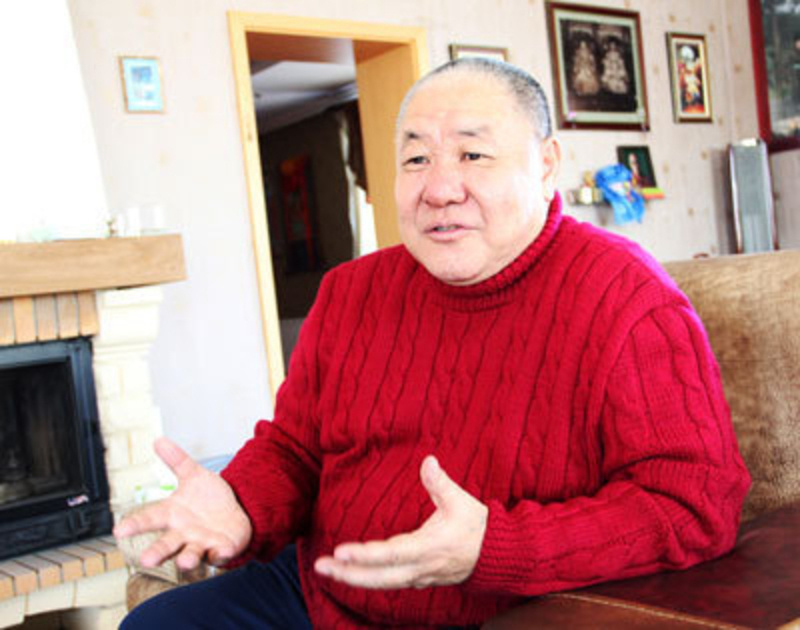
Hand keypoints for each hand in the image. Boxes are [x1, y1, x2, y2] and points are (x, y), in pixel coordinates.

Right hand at [113, 437, 251, 570]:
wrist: (237, 510)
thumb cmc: (209, 499)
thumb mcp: (194, 475)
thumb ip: (177, 460)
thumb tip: (159, 440)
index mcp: (173, 514)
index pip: (150, 519)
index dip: (134, 525)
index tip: (119, 531)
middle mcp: (184, 532)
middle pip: (167, 544)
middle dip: (157, 552)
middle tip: (147, 560)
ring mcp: (202, 543)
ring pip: (191, 554)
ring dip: (187, 558)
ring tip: (185, 561)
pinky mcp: (222, 549)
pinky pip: (220, 554)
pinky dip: (220, 554)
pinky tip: (221, 551)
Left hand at [314, 456, 487, 588]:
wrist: (495, 555)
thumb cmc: (476, 526)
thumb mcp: (460, 501)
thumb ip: (440, 483)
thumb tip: (428, 460)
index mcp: (429, 548)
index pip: (391, 555)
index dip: (365, 555)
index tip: (340, 551)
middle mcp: (420, 567)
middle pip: (379, 577)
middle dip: (348, 573)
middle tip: (321, 566)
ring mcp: (418, 576)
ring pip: (381, 583)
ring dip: (352, 578)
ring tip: (326, 569)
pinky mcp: (417, 579)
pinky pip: (387, 583)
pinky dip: (366, 580)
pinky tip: (348, 573)